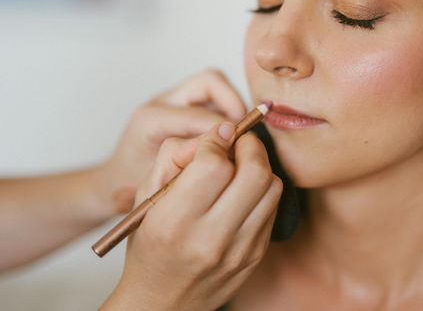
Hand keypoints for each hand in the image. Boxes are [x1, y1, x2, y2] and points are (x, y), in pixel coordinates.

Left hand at [94, 70, 245, 216]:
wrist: (116, 180)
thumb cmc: (131, 183)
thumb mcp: (157, 181)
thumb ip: (186, 163)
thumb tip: (226, 152)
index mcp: (149, 119)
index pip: (196, 114)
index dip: (222, 129)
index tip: (237, 147)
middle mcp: (162, 102)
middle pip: (209, 81)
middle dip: (232, 102)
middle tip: (243, 132)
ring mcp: (175, 100)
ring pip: (215, 84)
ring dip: (233, 105)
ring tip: (240, 134)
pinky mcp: (185, 104)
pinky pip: (215, 96)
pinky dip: (229, 111)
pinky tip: (232, 136)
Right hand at [102, 123, 282, 310]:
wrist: (163, 301)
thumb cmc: (150, 245)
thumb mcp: (146, 196)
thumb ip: (175, 155)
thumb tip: (217, 131)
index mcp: (174, 222)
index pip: (214, 165)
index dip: (217, 140)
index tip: (214, 137)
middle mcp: (210, 239)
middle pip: (254, 172)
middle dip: (249, 145)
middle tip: (237, 143)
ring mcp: (239, 250)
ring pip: (272, 186)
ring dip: (259, 165)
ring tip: (240, 166)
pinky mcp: (256, 254)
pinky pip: (274, 207)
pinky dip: (263, 189)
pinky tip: (244, 191)